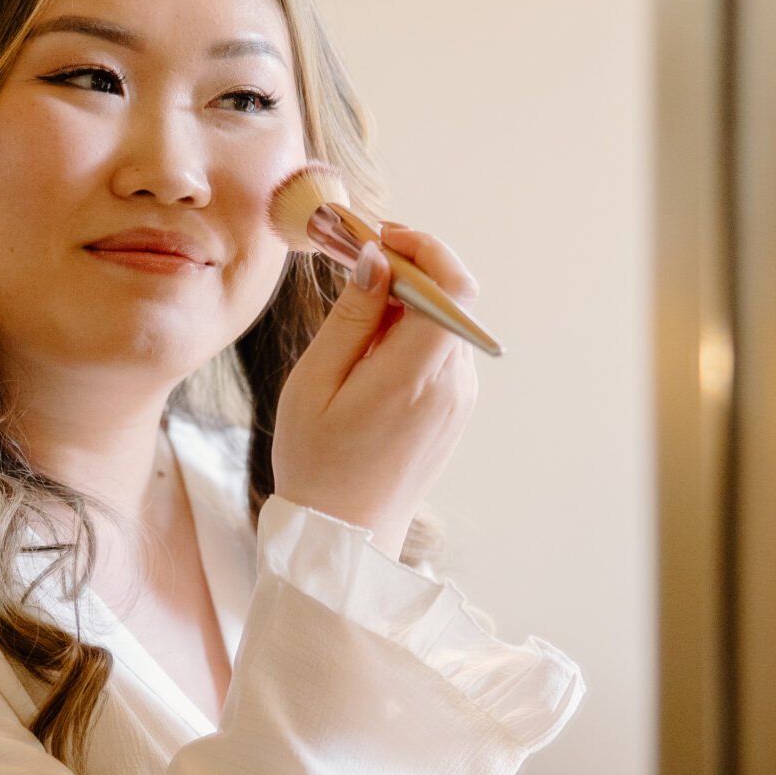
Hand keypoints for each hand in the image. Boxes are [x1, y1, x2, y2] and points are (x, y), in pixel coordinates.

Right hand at [270, 225, 478, 558]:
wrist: (343, 537)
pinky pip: (439, 353)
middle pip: (449, 299)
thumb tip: (378, 260)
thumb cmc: (317, 463)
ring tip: (351, 323)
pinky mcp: (455, 412)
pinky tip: (368, 357)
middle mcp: (452, 385)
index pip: (452, 286)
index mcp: (416, 376)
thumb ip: (352, 316)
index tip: (381, 237)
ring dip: (404, 305)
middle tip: (353, 263)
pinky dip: (410, 337)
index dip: (424, 248)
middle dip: (406, 269)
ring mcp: (460, 400)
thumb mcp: (315, 382)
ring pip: (442, 324)